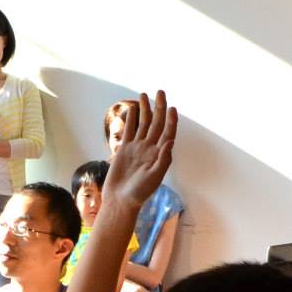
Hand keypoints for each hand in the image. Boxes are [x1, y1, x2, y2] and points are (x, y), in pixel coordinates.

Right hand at [101, 92, 178, 223]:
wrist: (120, 200)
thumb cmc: (139, 193)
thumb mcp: (154, 177)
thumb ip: (163, 159)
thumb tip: (171, 140)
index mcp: (159, 154)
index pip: (168, 132)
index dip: (171, 120)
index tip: (172, 107)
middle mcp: (150, 148)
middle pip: (156, 123)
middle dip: (159, 107)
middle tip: (160, 91)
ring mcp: (137, 148)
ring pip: (142, 124)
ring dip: (145, 109)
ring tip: (144, 94)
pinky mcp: (125, 150)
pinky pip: (130, 130)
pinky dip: (131, 119)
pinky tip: (132, 109)